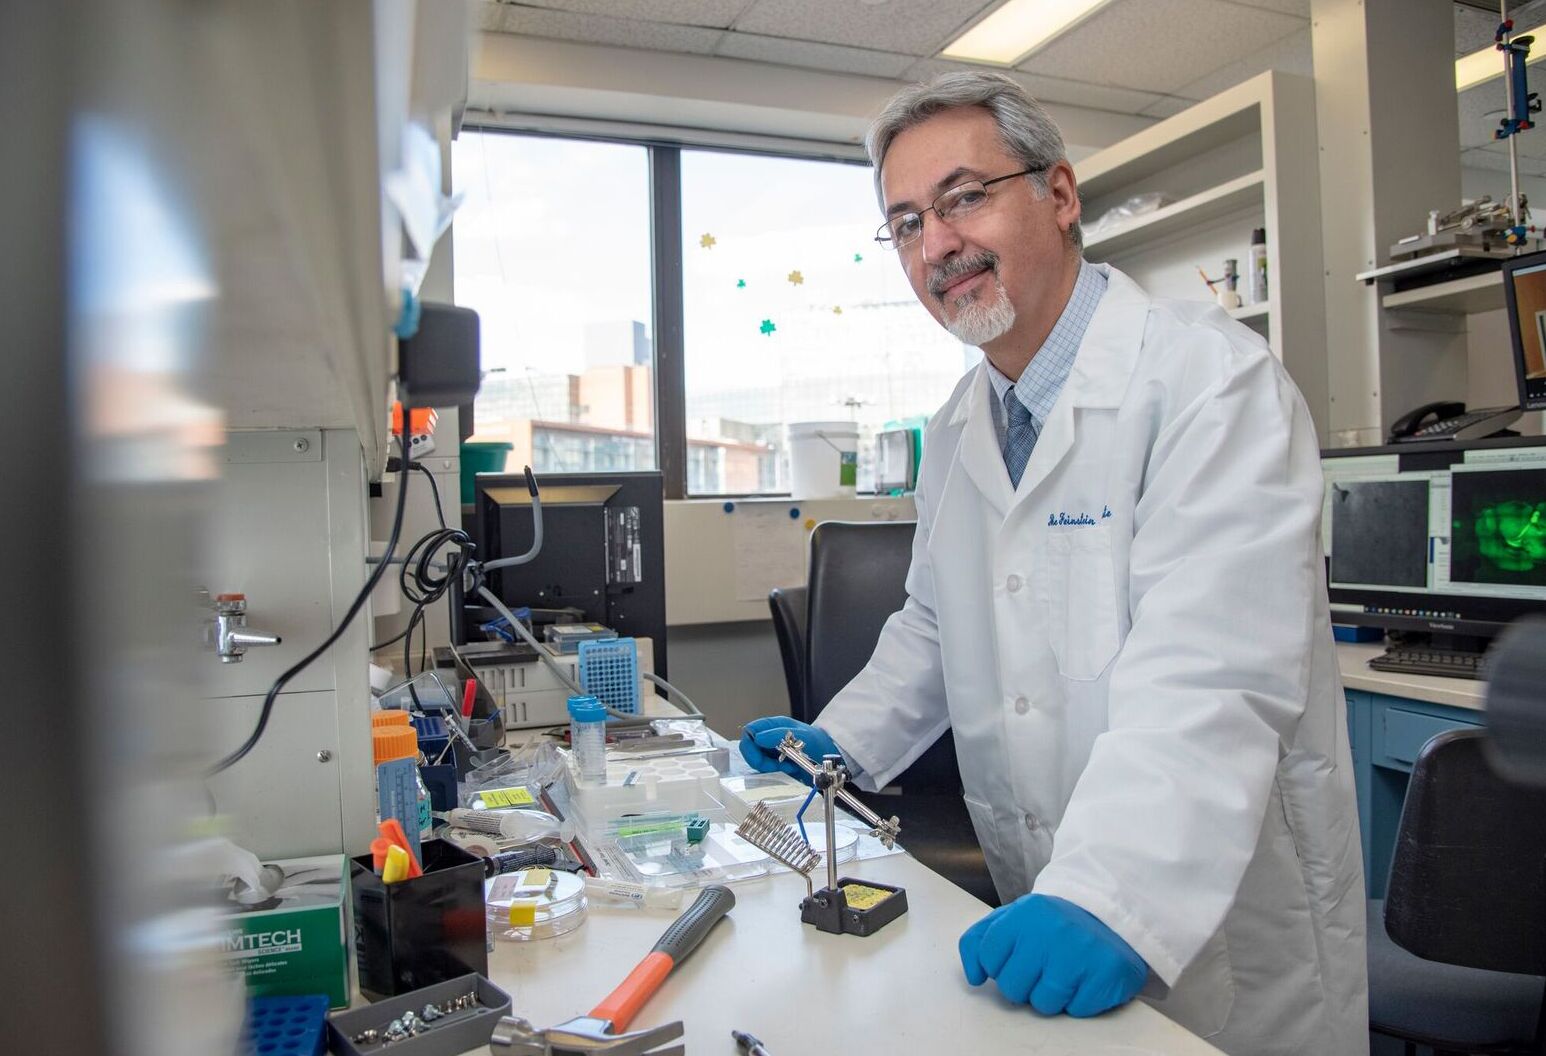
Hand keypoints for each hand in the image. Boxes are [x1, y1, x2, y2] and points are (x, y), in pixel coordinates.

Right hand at [738, 716, 841, 784]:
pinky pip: (765, 770)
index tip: (760, 757)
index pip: (749, 731)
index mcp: (772, 725)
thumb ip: (779, 735)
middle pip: (749, 749)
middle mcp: (768, 737)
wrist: (828, 756)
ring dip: (769, 768)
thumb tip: (757, 738)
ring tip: (787, 767)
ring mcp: (770, 751)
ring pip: (756, 761)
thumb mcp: (802, 736)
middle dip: (760, 761)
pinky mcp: (773, 764)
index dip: (750, 745)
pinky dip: (774, 773)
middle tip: (777, 766)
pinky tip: (788, 770)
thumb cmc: (818, 742)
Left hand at [959, 894, 1147, 1016]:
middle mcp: (1050, 932)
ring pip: (1043, 1005)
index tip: (1016, 956)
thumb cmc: (1055, 923)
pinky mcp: (1104, 975)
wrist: (1112, 915)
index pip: (988, 957)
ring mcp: (1079, 954)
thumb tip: (974, 977)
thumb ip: (981, 939)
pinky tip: (1085, 978)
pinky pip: (1075, 1010)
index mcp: (1024, 914)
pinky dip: (1079, 1000)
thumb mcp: (1015, 917)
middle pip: (1012, 988)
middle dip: (1024, 984)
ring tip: (1065, 972)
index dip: (1000, 964)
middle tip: (1043, 966)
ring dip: (1052, 996)